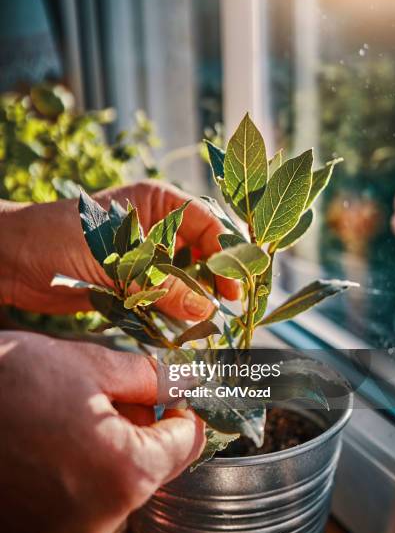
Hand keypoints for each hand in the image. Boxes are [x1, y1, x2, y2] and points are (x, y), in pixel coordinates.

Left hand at [0, 180, 238, 315]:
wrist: (13, 262)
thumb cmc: (58, 239)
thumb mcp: (115, 259)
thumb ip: (162, 285)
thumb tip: (207, 308)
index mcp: (157, 203)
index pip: (207, 225)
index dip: (225, 255)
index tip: (234, 288)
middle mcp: (156, 228)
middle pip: (201, 254)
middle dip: (214, 281)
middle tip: (227, 311)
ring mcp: (145, 257)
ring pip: (184, 279)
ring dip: (195, 301)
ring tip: (207, 325)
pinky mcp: (133, 283)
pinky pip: (164, 298)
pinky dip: (173, 313)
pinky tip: (182, 329)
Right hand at [0, 331, 204, 532]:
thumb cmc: (8, 385)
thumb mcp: (87, 364)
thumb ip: (147, 376)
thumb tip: (183, 380)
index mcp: (126, 472)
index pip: (186, 442)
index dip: (181, 411)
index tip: (167, 392)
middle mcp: (103, 517)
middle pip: (150, 466)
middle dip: (141, 427)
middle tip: (112, 393)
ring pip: (114, 484)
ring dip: (108, 449)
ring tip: (72, 412)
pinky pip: (78, 502)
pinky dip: (77, 471)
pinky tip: (50, 440)